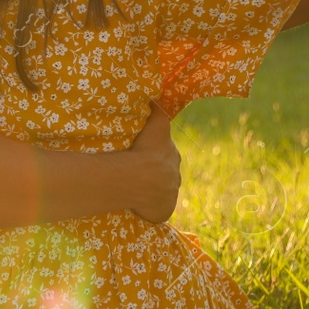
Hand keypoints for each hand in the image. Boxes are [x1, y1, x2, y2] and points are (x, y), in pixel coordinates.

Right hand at [126, 107, 181, 223]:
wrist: (138, 177)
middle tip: (135, 173)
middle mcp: (175, 177)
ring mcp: (169, 196)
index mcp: (173, 157)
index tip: (142, 156)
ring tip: (133, 189)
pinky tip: (137, 205)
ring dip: (150, 192)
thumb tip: (157, 97)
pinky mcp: (163, 211)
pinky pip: (156, 210)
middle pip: (164, 174)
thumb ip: (159, 111)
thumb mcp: (155, 125)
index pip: (165, 155)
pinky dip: (149, 209)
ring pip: (160, 192)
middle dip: (154, 174)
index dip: (153, 156)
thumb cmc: (144, 150)